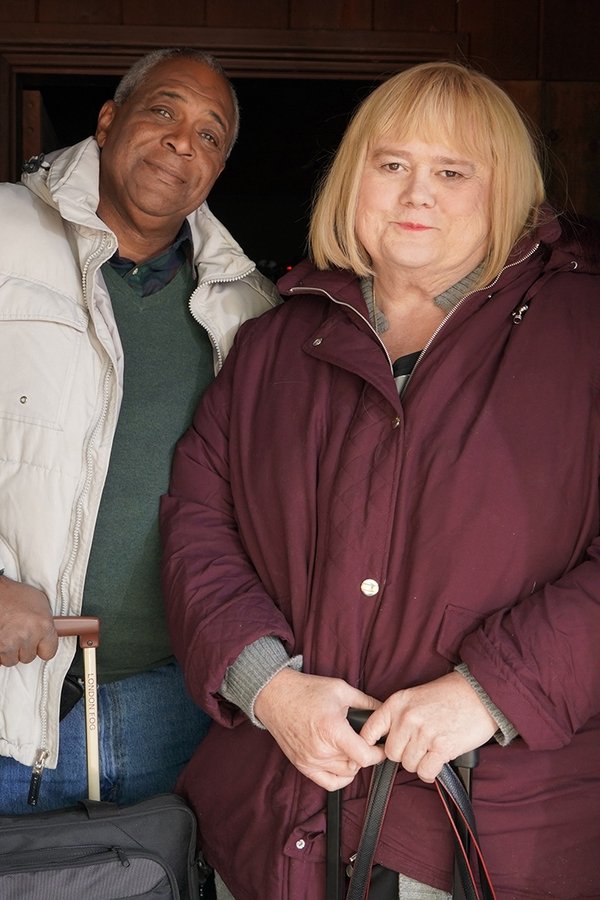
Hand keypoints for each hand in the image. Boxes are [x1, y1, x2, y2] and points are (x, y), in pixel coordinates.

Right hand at [0, 575, 57, 664]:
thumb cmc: (13, 595)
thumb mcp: (39, 602)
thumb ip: (46, 621)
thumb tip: (50, 631)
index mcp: (42, 625)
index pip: (49, 652)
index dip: (43, 648)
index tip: (39, 644)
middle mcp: (27, 636)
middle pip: (28, 657)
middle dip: (23, 648)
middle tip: (19, 634)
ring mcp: (9, 643)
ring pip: (12, 660)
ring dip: (10, 651)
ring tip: (8, 635)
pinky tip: (1, 639)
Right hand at [254, 668, 385, 789]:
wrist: (275, 696)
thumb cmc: (306, 690)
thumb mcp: (341, 690)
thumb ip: (366, 703)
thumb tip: (385, 711)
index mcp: (332, 730)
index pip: (364, 757)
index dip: (378, 753)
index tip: (381, 745)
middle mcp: (321, 749)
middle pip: (356, 765)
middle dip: (366, 753)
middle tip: (366, 740)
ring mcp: (310, 760)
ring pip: (345, 774)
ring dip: (353, 763)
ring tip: (352, 746)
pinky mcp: (302, 765)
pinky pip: (328, 783)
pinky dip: (340, 777)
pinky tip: (343, 763)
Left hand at [359, 672, 497, 782]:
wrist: (480, 694)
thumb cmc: (449, 696)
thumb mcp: (414, 697)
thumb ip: (397, 715)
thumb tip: (383, 738)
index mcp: (397, 703)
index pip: (369, 731)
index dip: (370, 746)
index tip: (374, 752)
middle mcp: (407, 718)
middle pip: (391, 753)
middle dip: (404, 754)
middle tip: (419, 747)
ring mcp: (424, 733)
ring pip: (408, 765)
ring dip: (419, 762)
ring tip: (431, 750)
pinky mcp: (442, 748)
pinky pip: (425, 772)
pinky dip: (430, 772)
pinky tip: (436, 763)